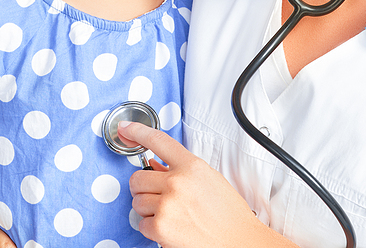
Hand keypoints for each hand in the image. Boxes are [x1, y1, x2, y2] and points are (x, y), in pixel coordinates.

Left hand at [119, 122, 290, 247]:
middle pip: (138, 178)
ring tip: (170, 214)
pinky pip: (141, 224)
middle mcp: (178, 182)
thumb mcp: (209, 181)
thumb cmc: (228, 215)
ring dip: (148, 209)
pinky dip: (152, 228)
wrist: (239, 242)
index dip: (138, 132)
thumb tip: (154, 166)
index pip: (159, 141)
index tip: (126, 128)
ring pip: (137, 201)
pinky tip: (170, 228)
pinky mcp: (161, 227)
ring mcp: (168, 204)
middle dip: (144, 188)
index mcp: (192, 166)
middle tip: (158, 196)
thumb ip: (180, 171)